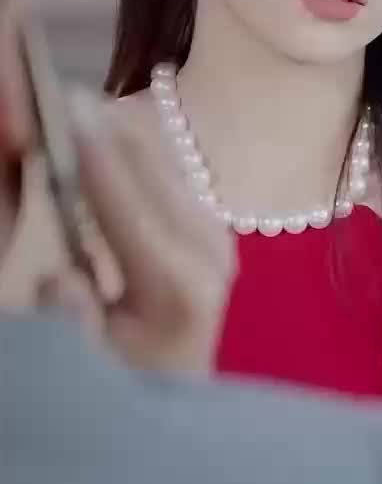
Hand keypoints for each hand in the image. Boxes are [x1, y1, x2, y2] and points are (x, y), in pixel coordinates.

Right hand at [41, 94, 234, 374]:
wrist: (174, 387)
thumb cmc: (125, 374)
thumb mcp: (93, 357)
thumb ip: (73, 318)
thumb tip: (61, 281)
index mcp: (179, 288)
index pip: (130, 209)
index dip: (97, 158)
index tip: (68, 113)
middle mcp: (209, 256)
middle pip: (153, 173)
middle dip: (106, 131)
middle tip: (61, 95)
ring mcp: (218, 238)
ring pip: (167, 165)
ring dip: (121, 132)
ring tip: (74, 106)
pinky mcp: (214, 227)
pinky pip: (173, 172)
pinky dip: (136, 147)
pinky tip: (104, 129)